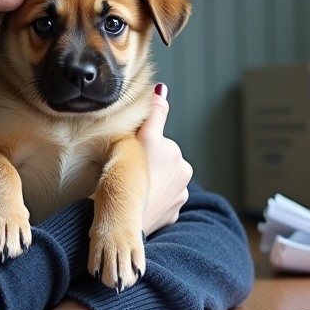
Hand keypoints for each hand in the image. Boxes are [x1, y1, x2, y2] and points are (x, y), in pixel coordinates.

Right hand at [137, 84, 192, 236]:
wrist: (125, 220)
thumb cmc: (130, 176)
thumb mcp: (141, 139)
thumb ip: (155, 113)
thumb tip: (162, 89)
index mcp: (176, 155)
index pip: (157, 144)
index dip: (143, 147)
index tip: (133, 156)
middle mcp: (183, 175)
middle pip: (160, 163)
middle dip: (148, 166)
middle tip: (129, 173)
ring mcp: (179, 197)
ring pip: (162, 183)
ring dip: (151, 184)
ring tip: (133, 189)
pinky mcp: (173, 215)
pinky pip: (161, 203)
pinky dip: (152, 201)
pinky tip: (139, 202)